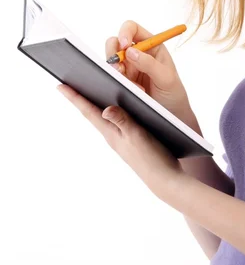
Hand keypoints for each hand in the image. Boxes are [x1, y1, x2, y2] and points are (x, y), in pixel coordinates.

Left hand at [56, 84, 183, 196]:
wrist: (165, 179)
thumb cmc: (152, 159)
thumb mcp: (137, 136)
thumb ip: (123, 121)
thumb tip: (106, 109)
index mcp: (111, 133)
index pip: (88, 111)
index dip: (74, 97)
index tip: (59, 86)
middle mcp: (112, 135)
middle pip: (92, 113)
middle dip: (80, 98)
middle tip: (69, 85)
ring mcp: (121, 139)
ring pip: (103, 117)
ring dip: (94, 104)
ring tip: (87, 91)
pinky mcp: (131, 140)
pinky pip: (116, 122)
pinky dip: (112, 111)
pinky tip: (115, 107)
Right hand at [106, 20, 197, 126]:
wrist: (171, 117)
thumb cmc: (174, 95)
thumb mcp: (166, 79)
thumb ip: (150, 64)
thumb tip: (130, 51)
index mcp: (152, 46)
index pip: (133, 29)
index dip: (125, 32)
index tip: (123, 45)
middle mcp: (138, 54)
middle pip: (116, 42)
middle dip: (113, 52)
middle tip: (119, 68)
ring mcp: (128, 68)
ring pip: (111, 60)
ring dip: (114, 69)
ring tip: (126, 82)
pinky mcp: (122, 82)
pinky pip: (111, 76)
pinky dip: (115, 81)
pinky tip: (127, 91)